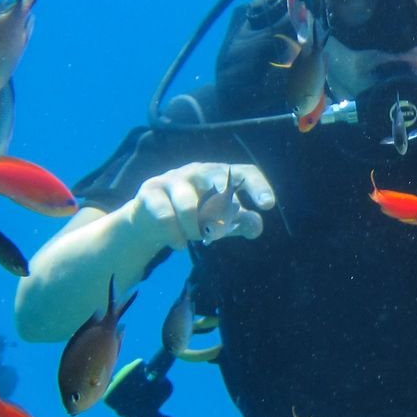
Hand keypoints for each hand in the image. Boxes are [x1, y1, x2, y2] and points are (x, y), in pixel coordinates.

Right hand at [130, 163, 274, 251]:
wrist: (149, 220)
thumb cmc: (193, 217)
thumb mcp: (220, 222)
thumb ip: (239, 223)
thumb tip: (256, 227)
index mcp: (220, 175)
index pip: (244, 173)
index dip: (257, 186)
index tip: (268, 205)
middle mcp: (199, 171)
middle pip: (217, 176)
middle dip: (226, 199)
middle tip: (232, 218)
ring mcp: (173, 179)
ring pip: (188, 205)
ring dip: (195, 228)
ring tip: (197, 237)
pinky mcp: (151, 191)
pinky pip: (165, 216)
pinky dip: (175, 235)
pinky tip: (180, 245)